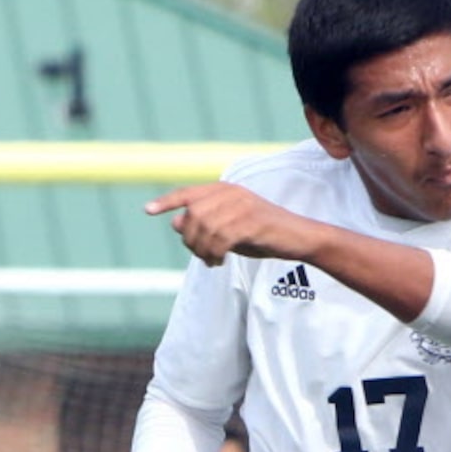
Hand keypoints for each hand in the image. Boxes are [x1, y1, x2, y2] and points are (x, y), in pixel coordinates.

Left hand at [145, 182, 317, 266]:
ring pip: (204, 228)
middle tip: (200, 256)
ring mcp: (241, 206)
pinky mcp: (250, 222)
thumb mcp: (232, 229)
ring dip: (201, 250)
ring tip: (210, 261)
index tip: (148, 210)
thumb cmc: (267, 235)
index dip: (167, 201)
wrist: (301, 238)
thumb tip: (175, 224)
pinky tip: (218, 262)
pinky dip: (214, 253)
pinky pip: (220, 238)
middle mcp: (230, 193)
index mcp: (225, 190)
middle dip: (190, 239)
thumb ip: (206, 225)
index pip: (188, 193)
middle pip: (192, 215)